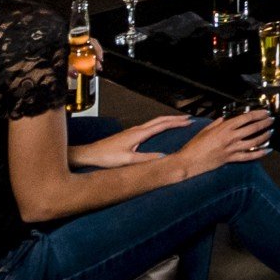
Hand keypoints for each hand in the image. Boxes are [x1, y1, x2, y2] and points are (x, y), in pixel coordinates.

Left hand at [73, 114, 192, 168]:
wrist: (91, 153)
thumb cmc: (107, 156)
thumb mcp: (128, 160)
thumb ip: (146, 158)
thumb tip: (163, 157)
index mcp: (138, 134)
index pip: (162, 125)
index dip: (176, 122)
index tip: (188, 121)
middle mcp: (137, 129)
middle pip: (159, 120)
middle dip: (174, 118)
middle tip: (188, 119)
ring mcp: (133, 131)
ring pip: (154, 122)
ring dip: (167, 120)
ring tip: (178, 122)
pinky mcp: (130, 134)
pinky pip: (149, 126)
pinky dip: (159, 125)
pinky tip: (160, 129)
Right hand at [174, 109, 272, 174]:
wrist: (188, 161)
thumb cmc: (194, 146)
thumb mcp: (205, 130)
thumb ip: (217, 123)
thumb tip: (225, 119)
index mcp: (223, 128)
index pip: (245, 118)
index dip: (257, 114)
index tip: (264, 112)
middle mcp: (230, 137)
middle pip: (252, 128)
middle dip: (264, 123)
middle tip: (271, 120)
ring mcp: (231, 149)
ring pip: (254, 142)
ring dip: (264, 136)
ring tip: (271, 132)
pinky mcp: (231, 159)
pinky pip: (248, 156)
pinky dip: (259, 153)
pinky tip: (267, 150)